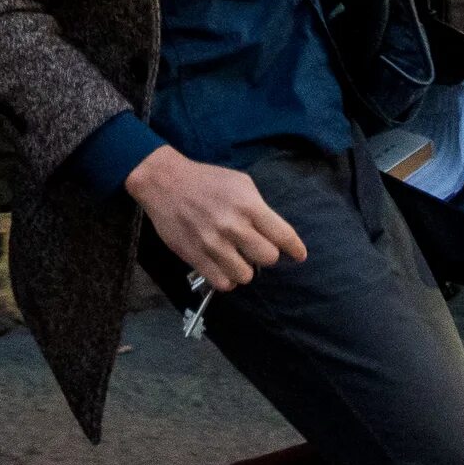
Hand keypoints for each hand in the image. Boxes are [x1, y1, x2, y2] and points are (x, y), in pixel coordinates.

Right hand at [125, 145, 306, 292]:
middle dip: (265, 255)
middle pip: (268, 258)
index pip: (283, 236)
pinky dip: (226, 279)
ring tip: (236, 258)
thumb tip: (275, 234)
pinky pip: (222, 283)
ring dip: (244, 269)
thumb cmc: (206, 181)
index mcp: (248, 205)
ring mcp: (213, 244)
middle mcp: (233, 226)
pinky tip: (223, 266)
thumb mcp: (240, 183)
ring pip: (246, 276)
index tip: (298, 255)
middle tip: (255, 248)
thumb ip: (259, 207)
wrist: (165, 183)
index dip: (294, 249)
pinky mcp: (195, 257)